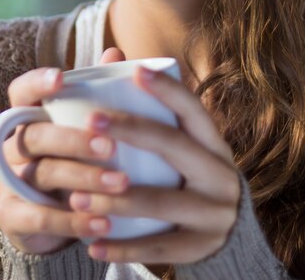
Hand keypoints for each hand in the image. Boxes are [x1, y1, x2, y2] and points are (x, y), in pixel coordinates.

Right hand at [0, 48, 127, 253]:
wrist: (57, 213)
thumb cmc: (75, 157)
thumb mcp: (85, 126)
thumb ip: (99, 91)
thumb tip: (115, 53)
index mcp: (30, 116)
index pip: (21, 92)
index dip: (37, 83)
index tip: (61, 78)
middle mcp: (14, 145)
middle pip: (36, 134)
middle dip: (74, 139)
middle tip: (111, 145)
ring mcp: (9, 180)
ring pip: (42, 173)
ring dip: (83, 179)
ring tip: (121, 183)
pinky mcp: (11, 215)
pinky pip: (38, 216)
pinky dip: (73, 220)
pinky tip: (104, 222)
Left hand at [69, 67, 240, 265]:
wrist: (230, 237)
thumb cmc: (191, 177)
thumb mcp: (185, 146)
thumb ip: (152, 108)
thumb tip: (113, 55)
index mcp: (214, 144)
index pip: (194, 110)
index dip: (168, 90)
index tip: (136, 70)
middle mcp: (220, 174)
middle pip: (175, 146)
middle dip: (131, 131)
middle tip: (90, 120)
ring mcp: (214, 214)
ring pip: (161, 202)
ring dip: (115, 199)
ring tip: (74, 196)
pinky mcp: (201, 248)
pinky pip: (159, 249)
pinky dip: (123, 247)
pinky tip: (91, 244)